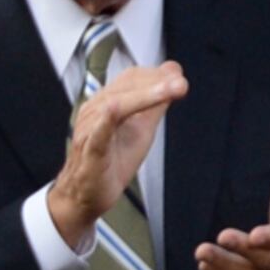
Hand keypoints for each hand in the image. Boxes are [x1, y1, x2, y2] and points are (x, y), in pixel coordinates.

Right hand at [47, 60, 185, 245]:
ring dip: (144, 96)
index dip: (156, 75)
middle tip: (181, 83)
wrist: (87, 194)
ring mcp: (90, 128)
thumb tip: (175, 77)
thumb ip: (157, 104)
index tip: (178, 77)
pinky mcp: (90, 150)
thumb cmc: (113, 160)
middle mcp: (96, 110)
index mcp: (107, 102)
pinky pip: (97, 132)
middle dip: (155, 83)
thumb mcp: (142, 129)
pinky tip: (116, 108)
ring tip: (168, 92)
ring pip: (115, 105)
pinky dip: (106, 119)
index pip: (131, 78)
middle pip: (125, 87)